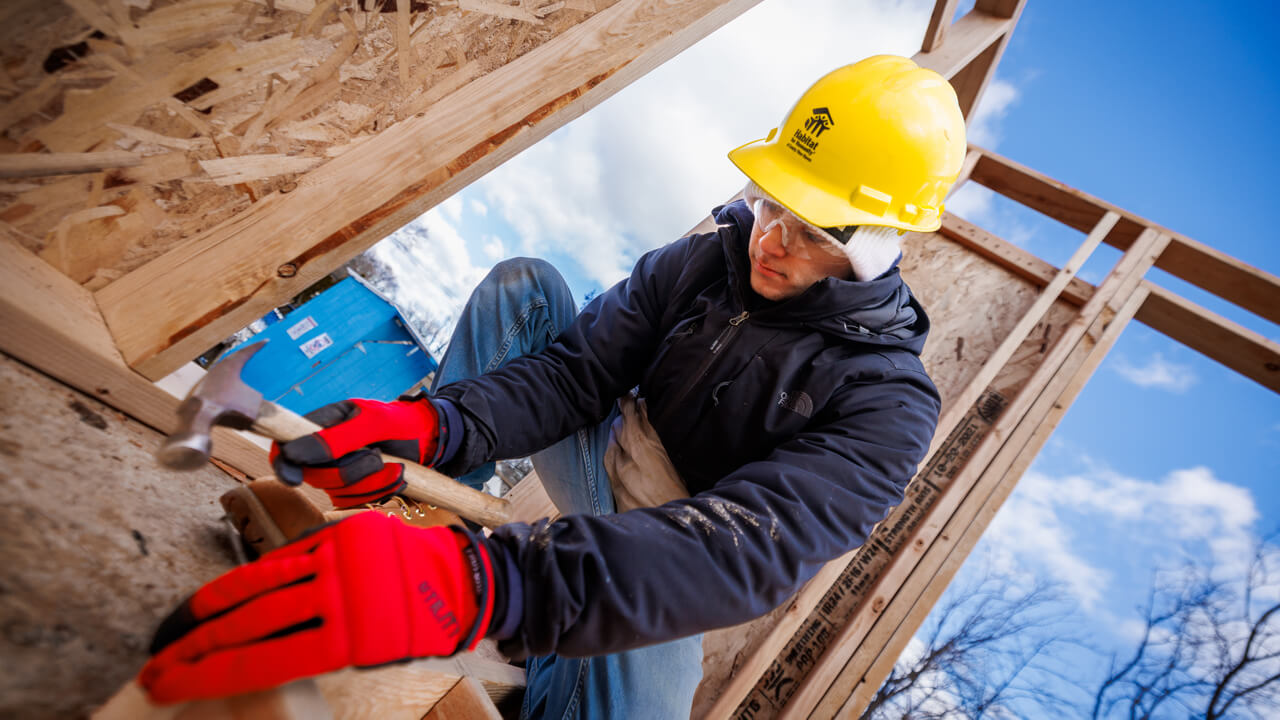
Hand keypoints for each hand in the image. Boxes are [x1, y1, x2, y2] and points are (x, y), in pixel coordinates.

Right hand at [140, 512, 492, 703]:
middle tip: (156, 667)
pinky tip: (215, 598)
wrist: (455, 579)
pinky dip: (245, 578)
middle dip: (195, 650)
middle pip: (248, 626)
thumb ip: (310, 651)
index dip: (204, 677)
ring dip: (208, 613)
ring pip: (256, 587)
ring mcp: (336, 562)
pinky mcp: (338, 537)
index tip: (166, 684)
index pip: (258, 664)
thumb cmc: (411, 630)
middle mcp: (338, 598)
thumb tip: (249, 658)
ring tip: (174, 635)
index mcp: (347, 642)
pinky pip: (280, 558)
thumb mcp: (366, 656)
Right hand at [270, 397, 442, 508]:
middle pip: (313, 476)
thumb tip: (292, 452)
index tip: (292, 478)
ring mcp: (338, 472)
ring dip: (370, 481)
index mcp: (322, 424)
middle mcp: (324, 450)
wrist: (431, 440)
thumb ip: (335, 439)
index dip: (282, 463)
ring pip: (337, 492)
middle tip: (376, 455)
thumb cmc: (400, 422)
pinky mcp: (355, 490)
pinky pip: (356, 502)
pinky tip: (394, 475)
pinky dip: (379, 490)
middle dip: (349, 472)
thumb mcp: (372, 423)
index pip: (285, 445)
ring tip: (390, 462)